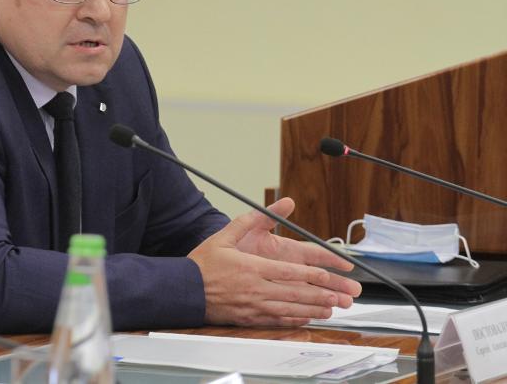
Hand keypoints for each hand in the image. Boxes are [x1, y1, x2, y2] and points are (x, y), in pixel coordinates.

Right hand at [187, 198, 360, 326]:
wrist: (184, 290)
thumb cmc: (203, 264)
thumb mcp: (224, 236)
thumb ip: (251, 220)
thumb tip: (279, 204)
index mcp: (252, 268)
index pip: (289, 272)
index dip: (311, 275)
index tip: (327, 276)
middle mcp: (256, 288)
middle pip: (295, 293)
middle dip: (320, 295)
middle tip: (340, 296)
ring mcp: (253, 305)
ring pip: (290, 309)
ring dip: (312, 309)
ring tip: (330, 308)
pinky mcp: (249, 317)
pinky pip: (277, 320)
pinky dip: (295, 320)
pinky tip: (306, 318)